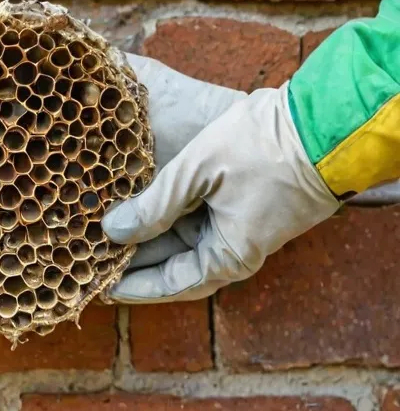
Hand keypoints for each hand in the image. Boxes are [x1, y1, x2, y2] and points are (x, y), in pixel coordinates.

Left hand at [102, 56, 338, 302]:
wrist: (323, 124)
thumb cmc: (264, 148)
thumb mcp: (198, 172)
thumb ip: (153, 205)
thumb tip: (113, 232)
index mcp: (228, 257)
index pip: (168, 285)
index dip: (130, 286)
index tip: (96, 286)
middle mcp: (232, 249)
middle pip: (169, 262)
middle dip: (130, 259)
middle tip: (87, 255)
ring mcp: (236, 226)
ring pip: (177, 238)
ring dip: (144, 234)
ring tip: (99, 229)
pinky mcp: (237, 203)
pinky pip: (191, 218)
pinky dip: (162, 213)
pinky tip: (132, 202)